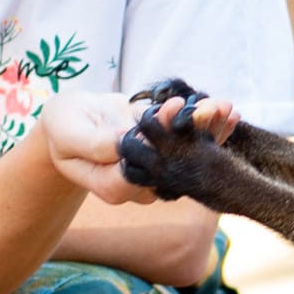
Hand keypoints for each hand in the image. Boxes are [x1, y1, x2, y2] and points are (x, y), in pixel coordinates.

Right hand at [36, 90, 223, 204]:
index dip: (162, 143)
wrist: (73, 123)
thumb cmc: (64, 128)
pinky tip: (229, 113)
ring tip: (226, 107)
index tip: (175, 113)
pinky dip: (209, 128)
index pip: (143, 169)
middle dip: (196, 136)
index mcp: (113, 185)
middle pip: (173, 164)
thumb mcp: (69, 134)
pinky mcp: (166, 151)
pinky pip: (190, 142)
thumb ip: (94, 144)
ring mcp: (156, 168)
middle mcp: (140, 183)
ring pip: (186, 153)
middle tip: (216, 110)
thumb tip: (123, 141)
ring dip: (209, 130)